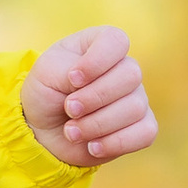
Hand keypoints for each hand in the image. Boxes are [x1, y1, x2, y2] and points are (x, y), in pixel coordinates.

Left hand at [21, 28, 156, 170]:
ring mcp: (136, 98)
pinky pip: (145, 133)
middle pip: (130, 76)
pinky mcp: (140, 127)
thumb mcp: (46, 73)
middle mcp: (124, 68)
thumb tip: (94, 90)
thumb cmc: (46, 92)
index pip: (117, 41)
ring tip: (71, 131)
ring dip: (96, 124)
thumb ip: (70, 71)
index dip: (97, 61)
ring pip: (134, 108)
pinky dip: (115, 143)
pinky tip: (92, 146)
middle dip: (94, 98)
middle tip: (69, 108)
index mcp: (101, 44)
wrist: (43, 128)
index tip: (72, 79)